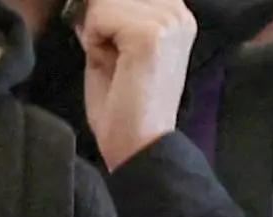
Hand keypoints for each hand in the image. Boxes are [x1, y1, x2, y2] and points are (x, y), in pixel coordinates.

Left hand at [80, 0, 202, 169]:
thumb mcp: (113, 45)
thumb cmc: (124, 104)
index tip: (112, 42)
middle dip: (100, 20)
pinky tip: (113, 67)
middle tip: (114, 59)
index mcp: (175, 13)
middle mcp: (178, 11)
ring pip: (103, 2)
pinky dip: (94, 42)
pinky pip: (99, 16)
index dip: (106, 13)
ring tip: (116, 65)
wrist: (137, 147)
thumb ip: (106, 15)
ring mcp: (167, 22)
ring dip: (97, 32)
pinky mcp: (150, 34)